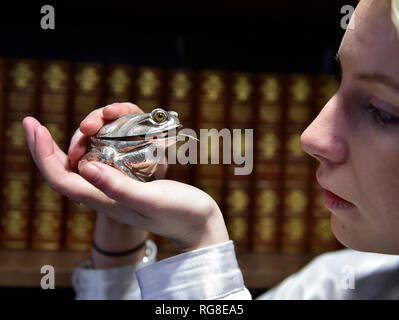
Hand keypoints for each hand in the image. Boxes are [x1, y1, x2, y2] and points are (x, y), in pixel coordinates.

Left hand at [24, 103, 228, 252]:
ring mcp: (117, 182)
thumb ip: (119, 188)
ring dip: (92, 131)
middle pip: (69, 163)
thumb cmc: (178, 213)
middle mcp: (104, 190)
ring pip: (90, 154)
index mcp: (103, 199)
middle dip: (70, 137)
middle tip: (91, 121)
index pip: (59, 177)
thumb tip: (86, 167)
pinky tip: (121, 124)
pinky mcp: (131, 175)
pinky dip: (111, 133)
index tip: (34, 125)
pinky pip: (111, 151)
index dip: (41, 152)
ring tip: (109, 115)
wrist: (198, 221)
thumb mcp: (150, 200)